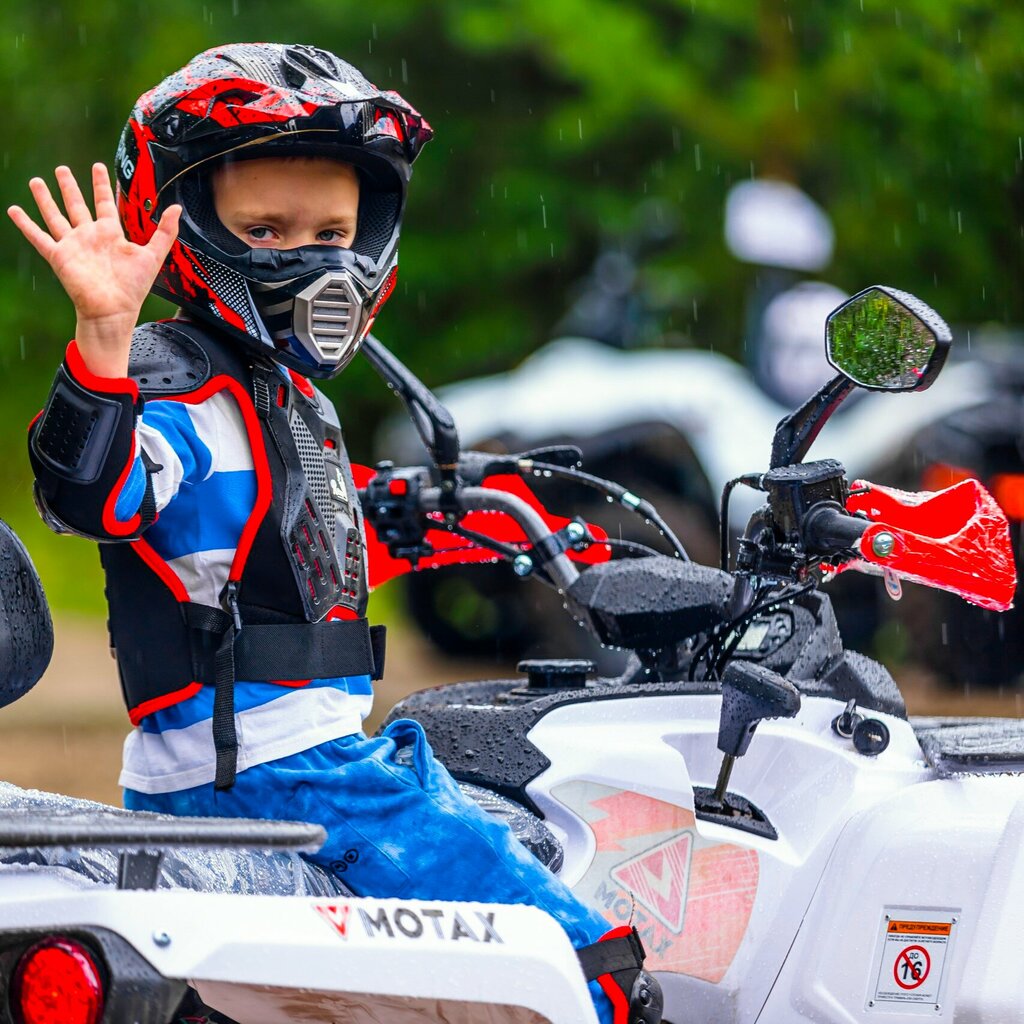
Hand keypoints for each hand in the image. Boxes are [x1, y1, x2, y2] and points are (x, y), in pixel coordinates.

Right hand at [8, 164, 180, 377]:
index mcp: (110, 234)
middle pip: (77, 205)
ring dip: (45, 199)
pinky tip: (14, 210)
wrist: (113, 310)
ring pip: (55, 215)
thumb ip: (165, 232)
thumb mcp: (153, 255)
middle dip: (70, 187)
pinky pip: (38, 237)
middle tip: (62, 168)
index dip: (101, 185)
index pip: (104, 203)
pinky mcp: (59, 256)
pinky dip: (25, 224)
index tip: (98, 167)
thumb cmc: (133, 288)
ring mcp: (73, 245)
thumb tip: (177, 208)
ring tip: (36, 181)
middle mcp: (89, 236)